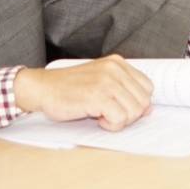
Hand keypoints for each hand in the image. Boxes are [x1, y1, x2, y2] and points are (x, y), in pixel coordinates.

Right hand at [14, 56, 153, 130]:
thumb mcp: (100, 81)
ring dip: (119, 121)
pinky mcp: (98, 96)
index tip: (120, 108)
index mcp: (118, 63)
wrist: (41, 88)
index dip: (137, 103)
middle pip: (144, 101)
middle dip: (129, 115)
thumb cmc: (68, 88)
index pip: (148, 87)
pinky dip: (111, 125)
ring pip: (135, 111)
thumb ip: (123, 90)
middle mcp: (115, 69)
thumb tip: (149, 110)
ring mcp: (107, 82)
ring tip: (101, 116)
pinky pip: (120, 119)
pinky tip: (96, 119)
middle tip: (109, 115)